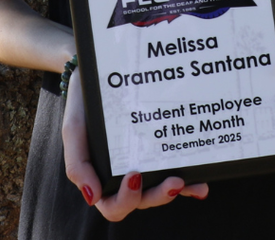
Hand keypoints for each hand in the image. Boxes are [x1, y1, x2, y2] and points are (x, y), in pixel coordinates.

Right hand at [61, 68, 208, 218]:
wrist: (104, 70)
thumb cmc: (85, 104)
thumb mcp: (74, 129)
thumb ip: (77, 164)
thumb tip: (93, 198)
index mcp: (102, 178)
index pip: (114, 205)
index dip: (125, 199)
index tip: (134, 176)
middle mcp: (126, 174)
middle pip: (143, 200)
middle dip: (158, 196)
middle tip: (173, 182)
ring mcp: (146, 162)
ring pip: (161, 188)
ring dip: (177, 190)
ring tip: (186, 181)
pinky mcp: (161, 148)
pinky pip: (176, 167)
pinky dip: (190, 179)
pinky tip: (200, 181)